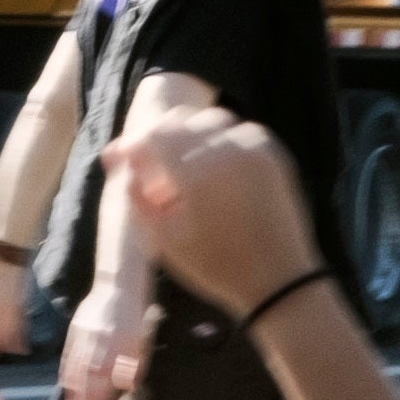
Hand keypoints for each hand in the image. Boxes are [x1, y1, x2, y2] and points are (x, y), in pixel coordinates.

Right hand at [104, 105, 327, 323]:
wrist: (279, 280)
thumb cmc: (215, 266)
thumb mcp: (162, 240)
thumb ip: (136, 196)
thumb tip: (120, 160)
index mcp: (196, 173)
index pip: (154, 134)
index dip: (133, 144)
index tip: (122, 159)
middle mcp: (227, 151)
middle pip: (180, 120)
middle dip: (159, 137)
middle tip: (150, 166)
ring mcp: (254, 149)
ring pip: (210, 120)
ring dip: (189, 136)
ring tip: (182, 167)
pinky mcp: (273, 154)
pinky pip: (238, 130)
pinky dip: (219, 140)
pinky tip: (213, 166)